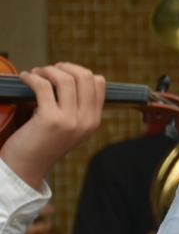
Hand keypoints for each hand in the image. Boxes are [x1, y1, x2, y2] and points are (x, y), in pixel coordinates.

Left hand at [0, 63, 104, 188]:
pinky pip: (44, 86)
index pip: (99, 83)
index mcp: (94, 121)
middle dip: (65, 67)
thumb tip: (68, 76)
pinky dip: (32, 77)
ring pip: (65, 79)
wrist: (27, 167)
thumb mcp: (71, 128)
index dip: (79, 72)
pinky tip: (25, 78)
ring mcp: (70, 121)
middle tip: (49, 70)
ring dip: (48, 70)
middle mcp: (86, 120)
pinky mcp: (50, 120)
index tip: (62, 73)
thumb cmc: (43, 144)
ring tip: (36, 73)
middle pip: (85, 77)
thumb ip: (77, 108)